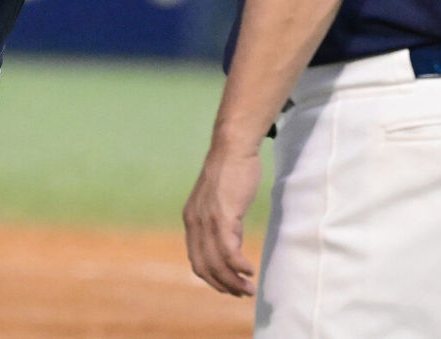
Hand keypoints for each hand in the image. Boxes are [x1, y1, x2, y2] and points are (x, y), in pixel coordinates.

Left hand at [183, 144, 260, 296]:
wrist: (232, 147)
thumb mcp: (218, 201)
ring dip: (234, 281)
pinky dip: (239, 266)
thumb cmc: (230, 171)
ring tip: (248, 288)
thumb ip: (220, 223)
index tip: (229, 287)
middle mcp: (195, 222)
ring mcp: (208, 220)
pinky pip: (229, 251)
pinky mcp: (223, 216)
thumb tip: (231, 246)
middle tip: (241, 293)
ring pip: (218, 263)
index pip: (196, 260)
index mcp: (191, 219)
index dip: (212, 279)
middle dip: (223, 285)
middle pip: (205, 267)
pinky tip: (249, 270)